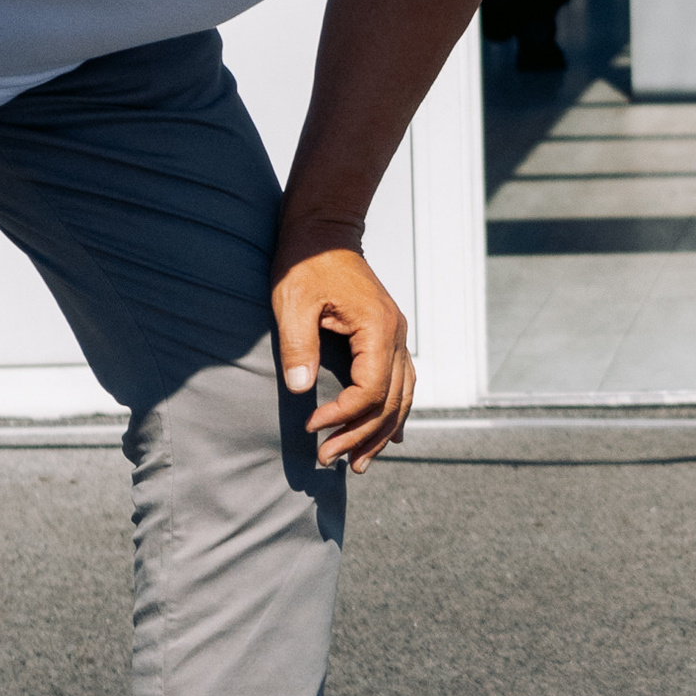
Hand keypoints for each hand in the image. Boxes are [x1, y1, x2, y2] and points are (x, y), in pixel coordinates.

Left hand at [271, 230, 414, 471]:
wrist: (323, 231)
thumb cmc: (305, 262)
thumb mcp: (293, 300)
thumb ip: (298, 345)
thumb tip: (300, 390)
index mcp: (378, 329)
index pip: (371, 389)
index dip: (342, 415)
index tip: (311, 426)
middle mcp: (396, 337)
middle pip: (391, 402)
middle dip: (360, 436)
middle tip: (326, 459)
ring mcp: (396, 337)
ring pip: (402, 398)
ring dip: (381, 433)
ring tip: (357, 464)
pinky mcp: (387, 338)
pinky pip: (402, 384)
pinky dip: (396, 413)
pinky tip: (391, 437)